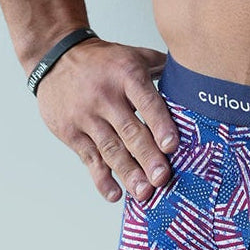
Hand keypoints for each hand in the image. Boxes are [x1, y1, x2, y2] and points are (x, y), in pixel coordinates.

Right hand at [36, 38, 178, 202]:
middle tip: (162, 178)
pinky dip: (101, 178)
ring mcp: (86, 116)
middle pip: (130, 131)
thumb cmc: (101, 61)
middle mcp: (105, 96)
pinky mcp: (70, 131)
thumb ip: (161, 66)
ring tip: (144, 193)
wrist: (54, 57)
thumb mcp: (132, 55)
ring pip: (110, 149)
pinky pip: (89, 158)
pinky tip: (115, 194)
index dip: (160, 125)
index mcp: (126, 75)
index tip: (171, 147)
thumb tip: (195, 77)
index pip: (147, 102)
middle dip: (147, 157)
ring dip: (128, 173)